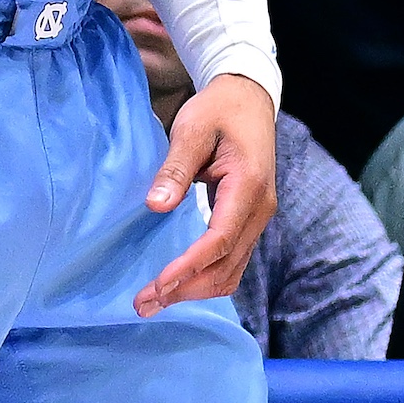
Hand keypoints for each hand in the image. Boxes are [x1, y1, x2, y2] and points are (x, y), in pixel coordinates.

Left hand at [136, 75, 277, 315]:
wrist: (249, 98)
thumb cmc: (218, 110)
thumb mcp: (192, 129)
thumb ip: (176, 169)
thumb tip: (156, 206)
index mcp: (248, 188)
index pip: (219, 241)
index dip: (188, 267)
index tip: (158, 285)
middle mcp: (259, 212)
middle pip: (226, 266)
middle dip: (186, 290)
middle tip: (144, 304)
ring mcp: (257, 218)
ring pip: (231, 270)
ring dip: (196, 289)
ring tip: (155, 301)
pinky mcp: (248, 220)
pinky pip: (231, 259)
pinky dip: (206, 276)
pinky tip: (179, 283)